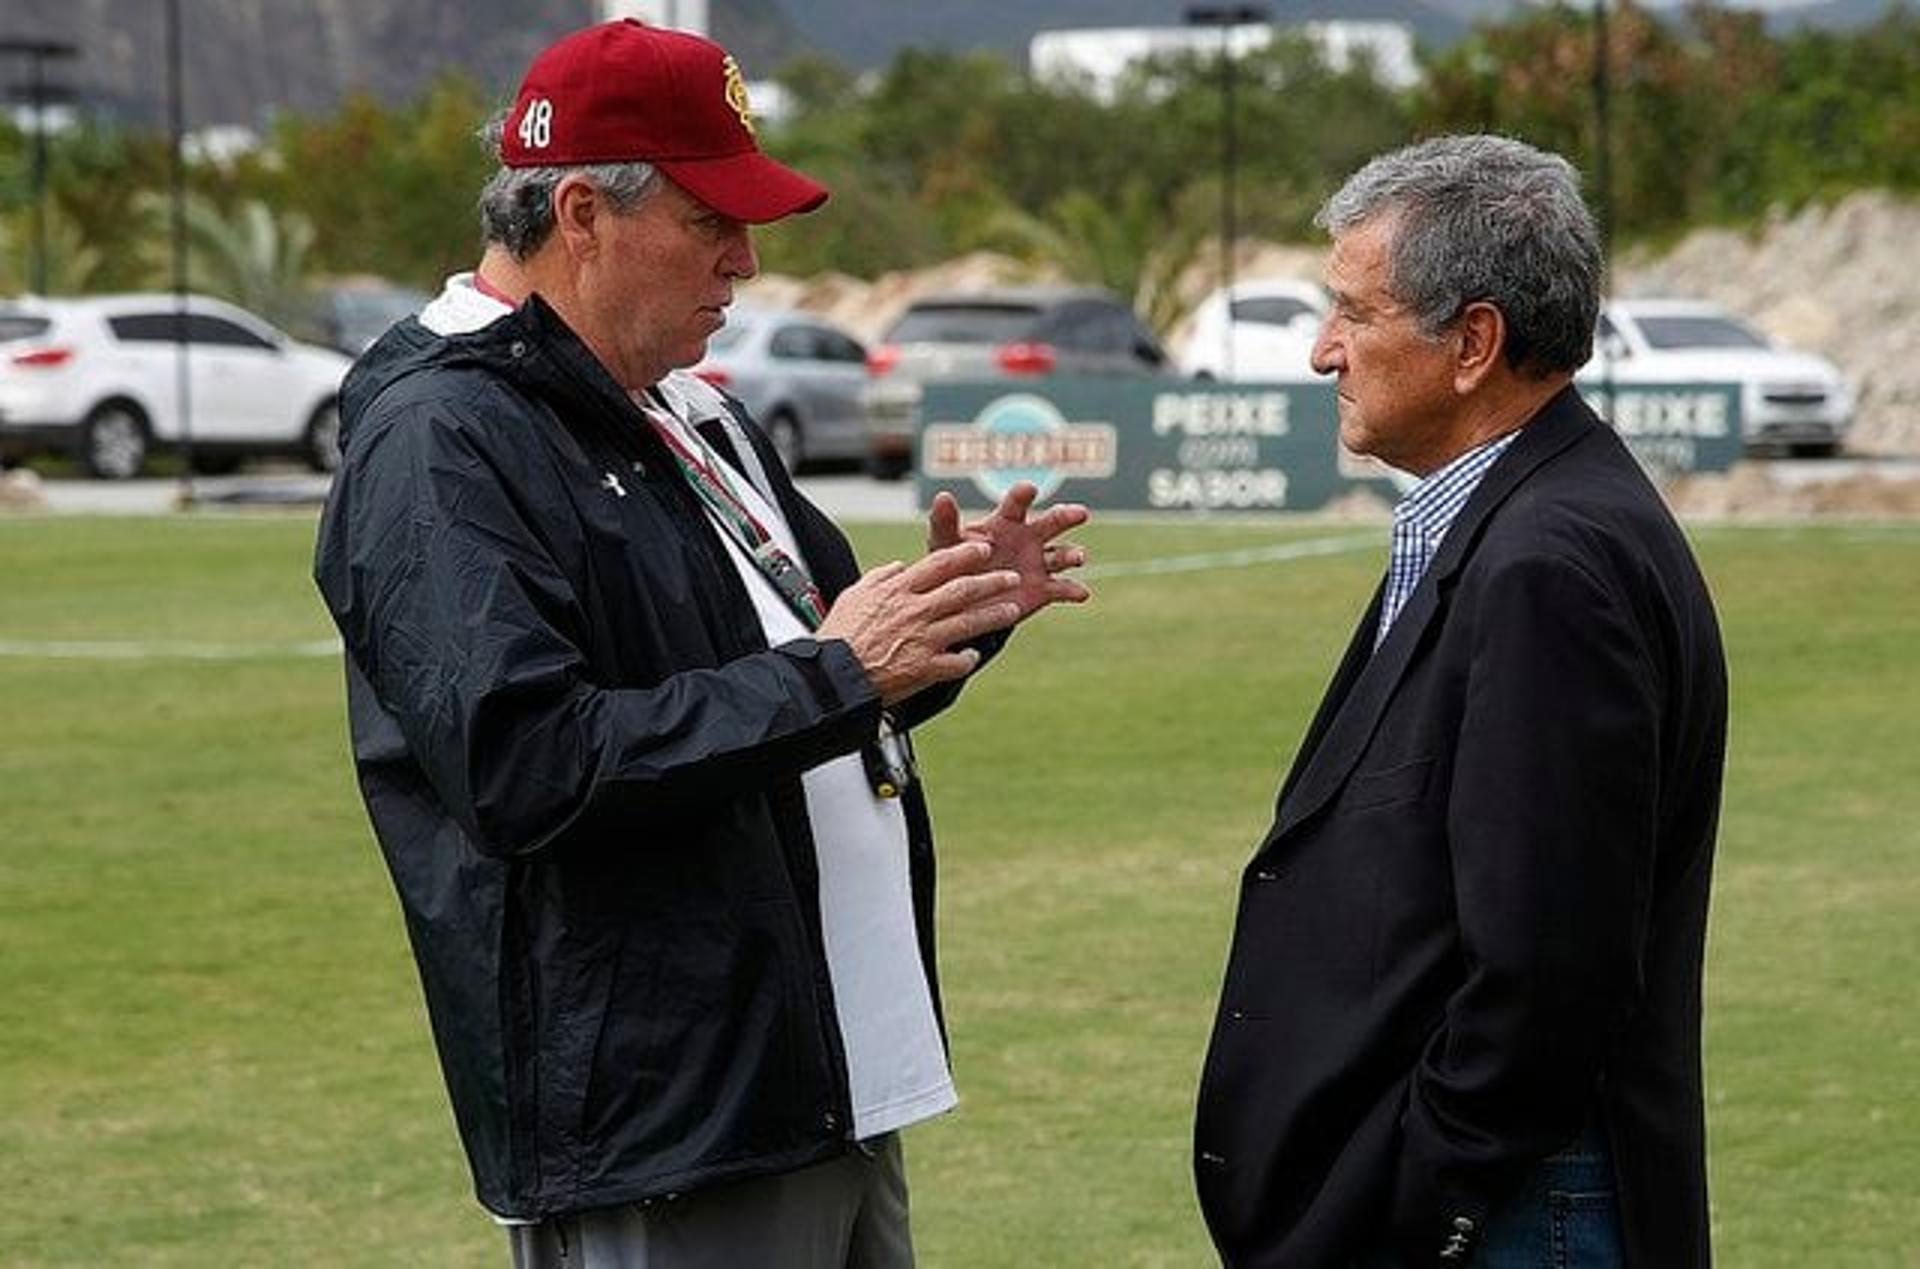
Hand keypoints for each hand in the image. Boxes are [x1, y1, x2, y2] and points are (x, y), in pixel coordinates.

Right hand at [817, 540, 1022, 705]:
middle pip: (963, 590)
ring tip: (1012, 611)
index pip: (940, 563)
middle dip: (992, 582)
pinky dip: (968, 658)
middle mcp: (915, 611)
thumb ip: (880, 577)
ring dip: (994, 615)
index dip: (966, 554)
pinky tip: (974, 655)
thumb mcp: (854, 595)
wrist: (833, 675)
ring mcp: (923, 639)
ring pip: (969, 622)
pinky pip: (957, 662)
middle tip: (1010, 578)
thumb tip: (898, 567)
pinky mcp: (925, 668)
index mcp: (898, 591)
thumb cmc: (840, 636)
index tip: (984, 549)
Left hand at [926, 481, 1091, 621]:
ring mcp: (1039, 563)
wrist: (965, 600)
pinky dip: (1074, 591)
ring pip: (1063, 555)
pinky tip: (1081, 593)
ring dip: (1073, 554)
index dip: (1023, 495)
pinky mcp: (1044, 589)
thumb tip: (942, 496)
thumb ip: (945, 522)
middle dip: (1066, 516)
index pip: (1017, 504)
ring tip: (1078, 557)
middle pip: (1052, 522)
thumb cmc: (955, 562)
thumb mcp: (945, 543)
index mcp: (1005, 522)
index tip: (1029, 489)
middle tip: (1080, 513)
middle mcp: (1028, 538)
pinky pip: (1063, 589)